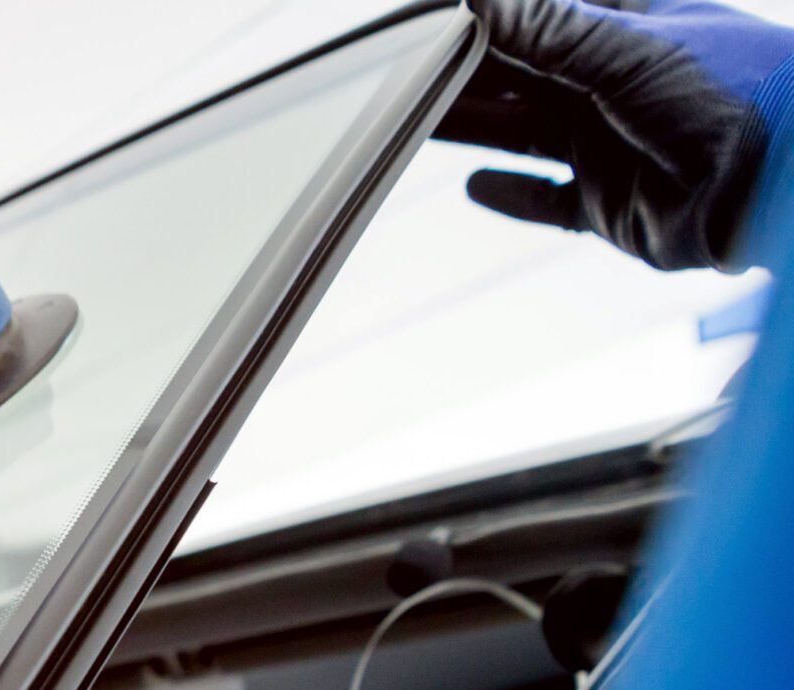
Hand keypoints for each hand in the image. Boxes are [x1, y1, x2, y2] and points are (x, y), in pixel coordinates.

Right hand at [438, 0, 793, 269]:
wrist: (782, 186)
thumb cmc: (733, 95)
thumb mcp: (627, 47)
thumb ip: (545, 25)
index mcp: (630, 26)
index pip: (542, 12)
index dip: (485, 16)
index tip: (426, 18)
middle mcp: (618, 82)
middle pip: (522, 74)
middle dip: (464, 72)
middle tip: (400, 73)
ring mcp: (612, 143)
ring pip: (522, 131)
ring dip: (471, 126)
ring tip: (410, 122)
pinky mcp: (610, 204)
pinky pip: (548, 200)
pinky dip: (512, 195)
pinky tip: (476, 185)